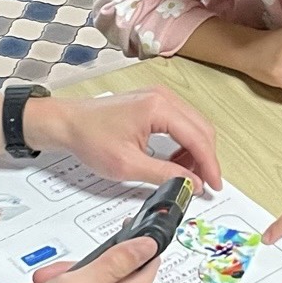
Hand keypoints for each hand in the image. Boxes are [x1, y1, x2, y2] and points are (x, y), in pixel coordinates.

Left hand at [24, 86, 221, 191]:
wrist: (67, 123)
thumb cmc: (89, 137)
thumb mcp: (127, 165)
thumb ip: (165, 174)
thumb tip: (191, 183)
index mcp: (158, 107)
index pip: (197, 138)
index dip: (209, 165)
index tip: (214, 185)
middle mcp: (163, 97)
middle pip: (201, 129)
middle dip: (205, 159)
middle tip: (202, 184)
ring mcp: (159, 97)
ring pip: (194, 126)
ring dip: (194, 151)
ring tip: (184, 174)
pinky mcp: (154, 102)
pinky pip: (181, 122)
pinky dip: (184, 142)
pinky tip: (174, 159)